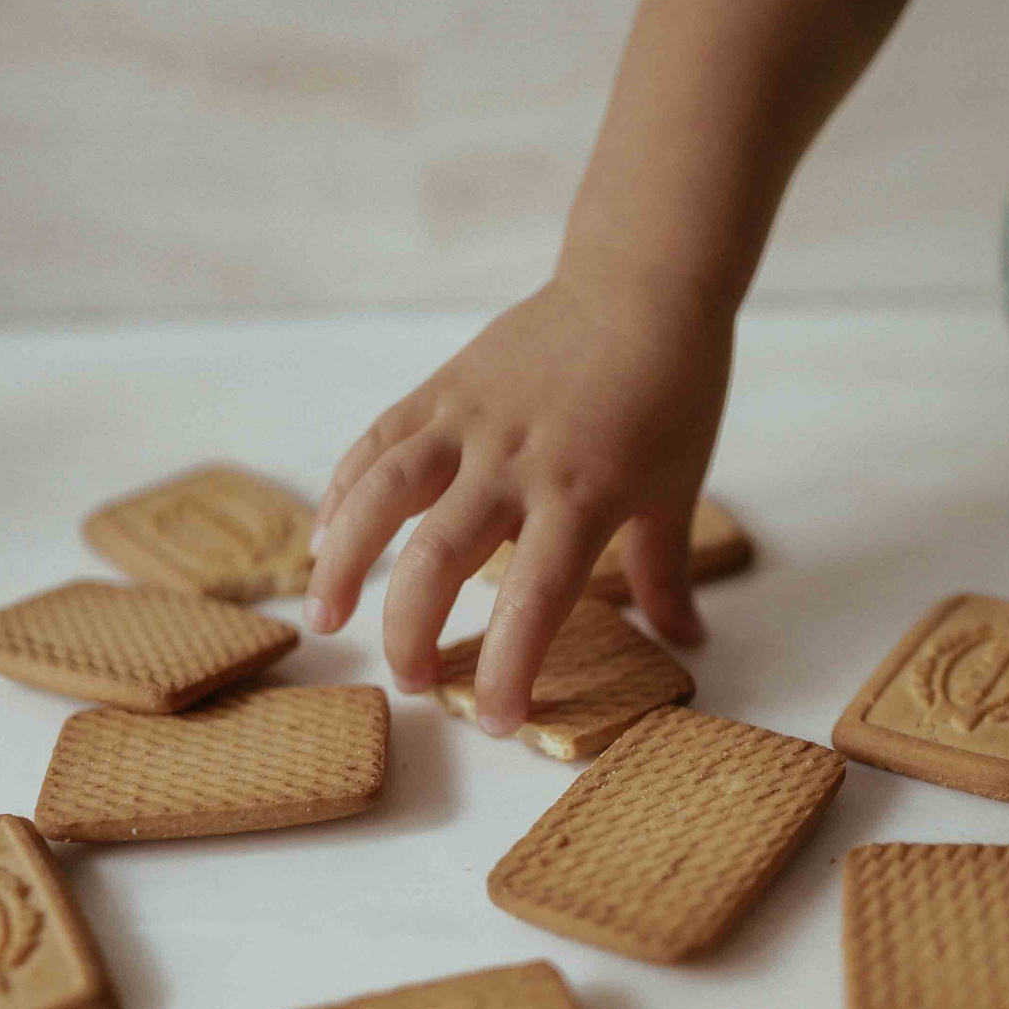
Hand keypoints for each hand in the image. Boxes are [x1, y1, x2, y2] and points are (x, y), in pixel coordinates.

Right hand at [305, 269, 728, 733]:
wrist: (642, 285)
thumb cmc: (672, 391)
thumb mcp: (678, 487)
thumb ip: (664, 570)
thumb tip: (685, 642)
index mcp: (584, 495)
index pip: (536, 600)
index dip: (510, 669)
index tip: (496, 723)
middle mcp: (517, 461)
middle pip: (442, 557)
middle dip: (413, 631)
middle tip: (412, 685)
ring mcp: (470, 419)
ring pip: (383, 493)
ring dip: (344, 562)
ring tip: (326, 620)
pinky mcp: (442, 388)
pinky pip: (377, 442)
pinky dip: (343, 491)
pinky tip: (324, 539)